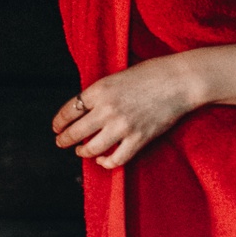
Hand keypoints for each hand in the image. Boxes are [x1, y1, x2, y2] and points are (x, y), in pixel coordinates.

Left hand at [51, 56, 202, 167]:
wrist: (179, 81)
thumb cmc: (150, 74)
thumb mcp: (116, 78)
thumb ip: (100, 94)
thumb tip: (85, 110)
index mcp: (99, 90)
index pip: (69, 110)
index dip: (59, 122)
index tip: (56, 127)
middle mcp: (107, 109)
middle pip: (75, 132)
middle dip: (64, 139)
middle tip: (60, 142)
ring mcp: (122, 126)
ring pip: (92, 148)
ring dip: (82, 151)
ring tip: (80, 150)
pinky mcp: (139, 138)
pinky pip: (117, 158)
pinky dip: (106, 162)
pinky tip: (102, 159)